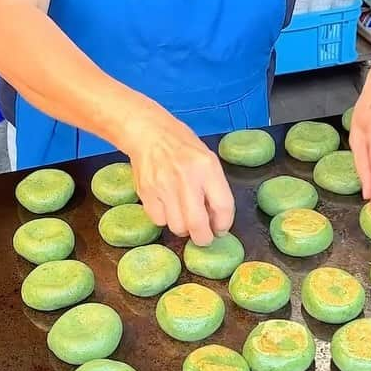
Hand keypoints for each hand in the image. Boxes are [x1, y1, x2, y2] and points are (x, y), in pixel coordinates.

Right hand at [116, 98, 234, 245]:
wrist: (149, 133)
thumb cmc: (182, 146)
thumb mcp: (207, 159)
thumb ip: (214, 188)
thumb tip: (216, 221)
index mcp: (207, 167)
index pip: (223, 206)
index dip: (224, 224)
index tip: (220, 229)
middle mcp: (186, 177)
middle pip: (197, 224)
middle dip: (204, 238)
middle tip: (204, 237)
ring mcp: (163, 186)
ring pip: (177, 226)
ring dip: (183, 228)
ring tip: (184, 216)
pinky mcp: (146, 192)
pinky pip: (158, 220)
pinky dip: (165, 219)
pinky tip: (167, 206)